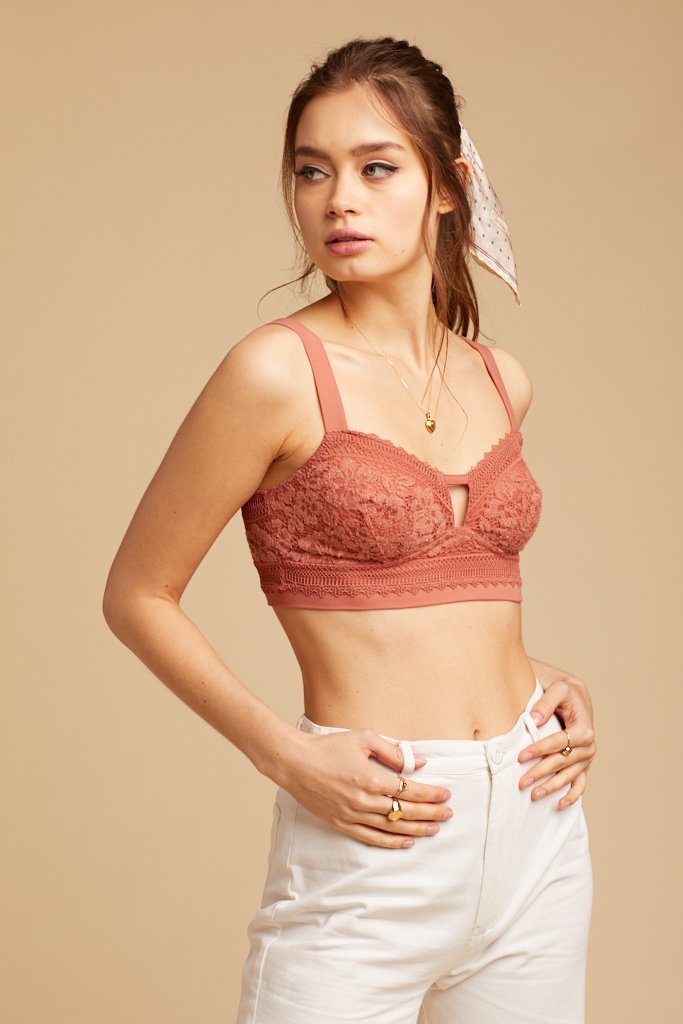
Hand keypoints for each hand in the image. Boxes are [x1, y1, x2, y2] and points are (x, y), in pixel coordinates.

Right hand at [283, 728, 452, 848]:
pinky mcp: (341, 824)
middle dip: (430, 812)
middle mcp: (364, 800)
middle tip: (448, 813)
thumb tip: (418, 762)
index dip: (431, 794)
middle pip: (405, 811)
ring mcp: (352, 815)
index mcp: (371, 778)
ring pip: (392, 828)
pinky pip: (371, 838)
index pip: (410, 790)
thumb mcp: (363, 738)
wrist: (295, 762)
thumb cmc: (328, 747)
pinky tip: (407, 842)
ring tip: (435, 828)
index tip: (446, 795)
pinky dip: (391, 842)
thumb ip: (392, 751)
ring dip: (416, 829)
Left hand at [518, 674, 596, 809]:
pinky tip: (560, 805)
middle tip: (522, 782)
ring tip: (533, 795)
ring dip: (552, 787)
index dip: (541, 750)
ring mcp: (586, 757)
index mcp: (583, 727)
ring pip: (569, 776)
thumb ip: (546, 703)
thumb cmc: (564, 690)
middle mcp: (588, 745)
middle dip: (541, 772)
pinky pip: (580, 783)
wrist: (573, 694)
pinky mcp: (583, 763)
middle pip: (562, 762)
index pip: (560, 742)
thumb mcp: (558, 688)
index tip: (521, 756)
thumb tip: (534, 721)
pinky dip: (572, 795)